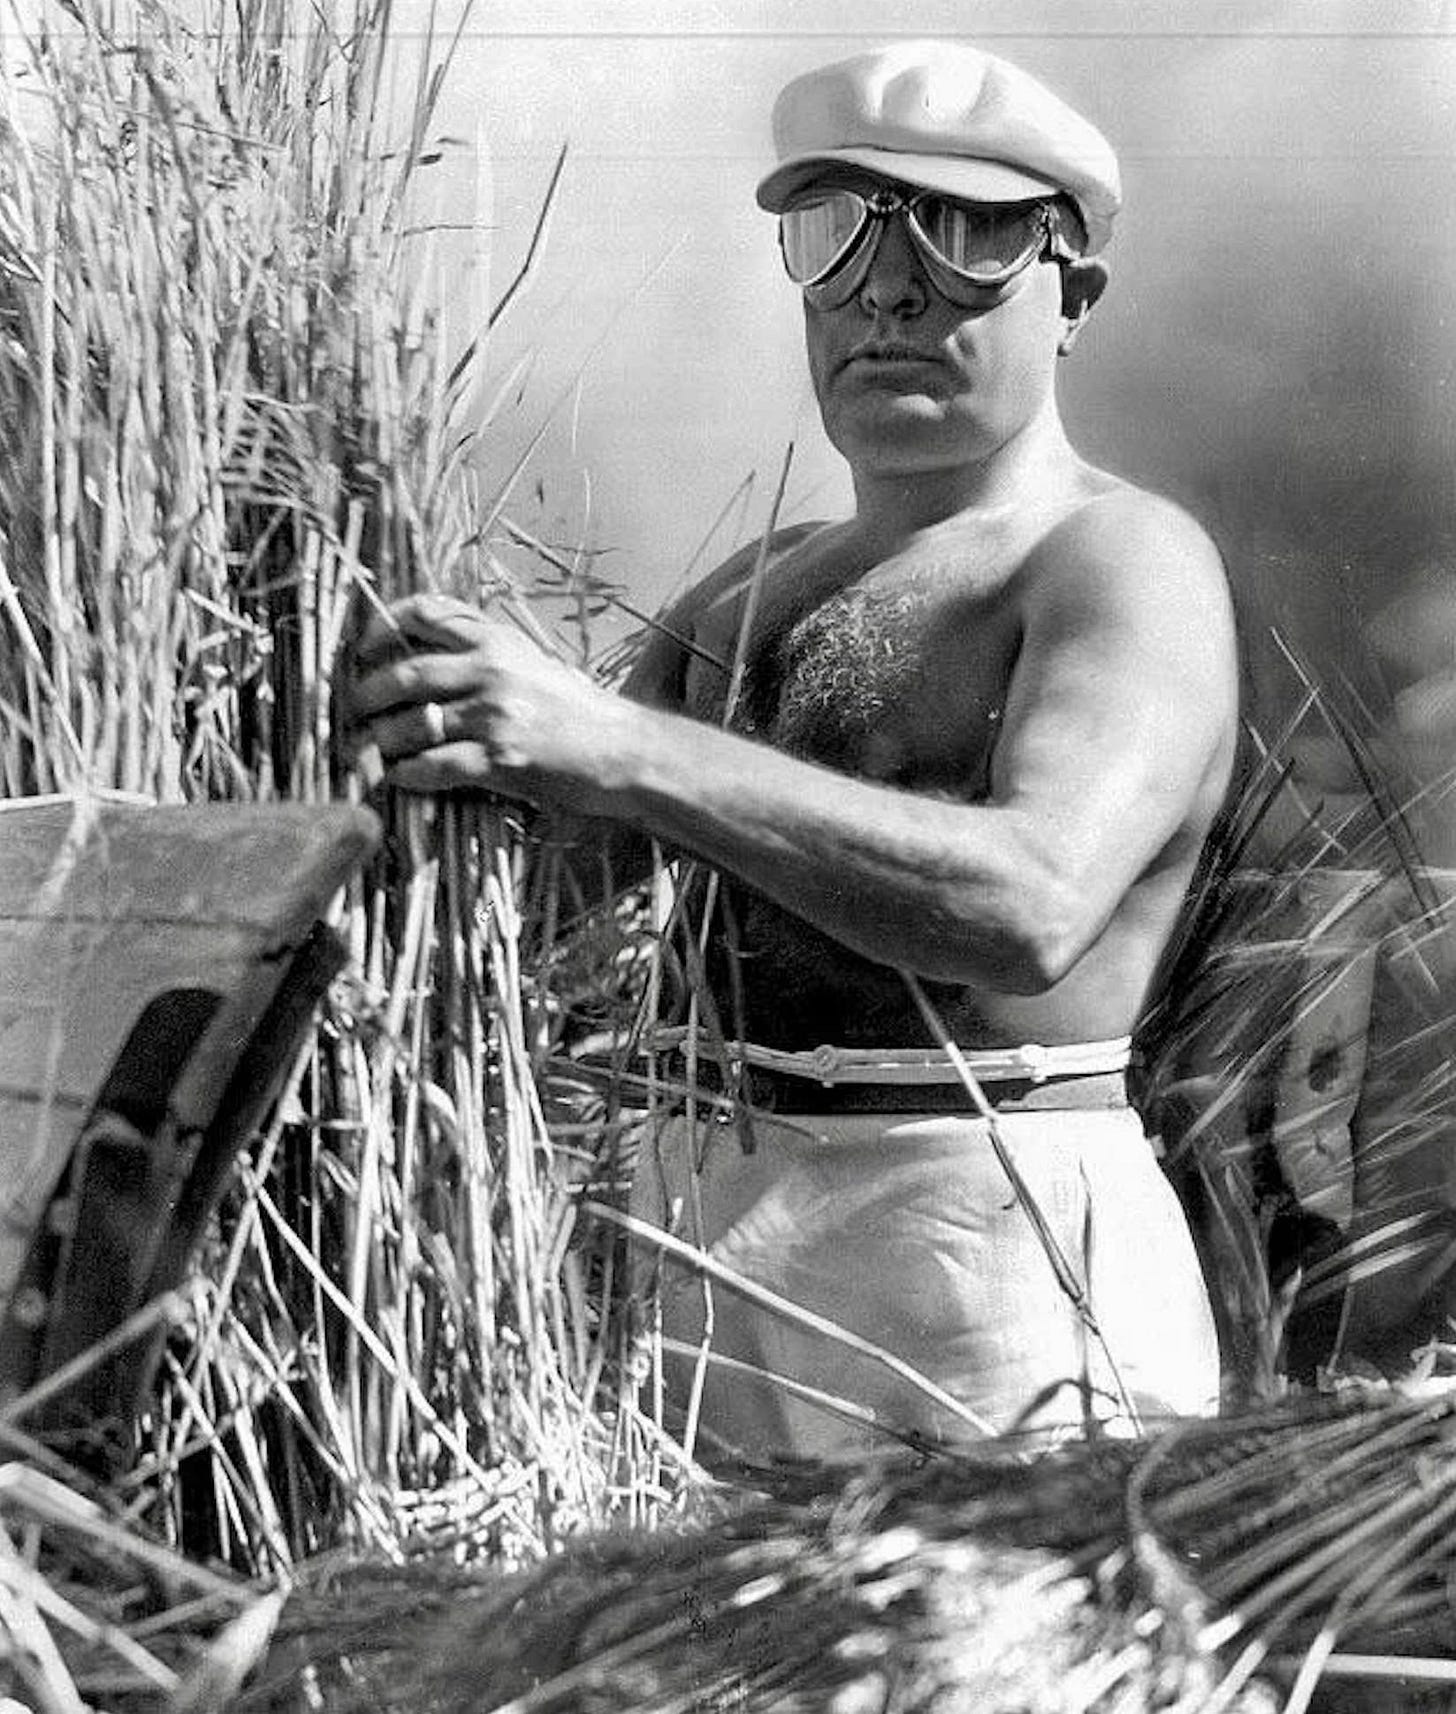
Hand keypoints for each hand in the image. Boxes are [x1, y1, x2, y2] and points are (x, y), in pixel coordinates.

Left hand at [345, 593, 613, 802]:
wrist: (624, 751)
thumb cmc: (577, 710)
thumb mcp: (532, 661)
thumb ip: (484, 650)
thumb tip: (427, 652)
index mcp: (497, 638)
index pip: (426, 611)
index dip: (383, 626)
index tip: (363, 647)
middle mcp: (491, 669)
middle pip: (404, 673)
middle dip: (365, 695)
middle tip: (351, 711)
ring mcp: (494, 714)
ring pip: (409, 725)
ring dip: (377, 742)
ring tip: (364, 752)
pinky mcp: (499, 759)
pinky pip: (431, 767)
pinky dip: (406, 775)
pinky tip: (398, 779)